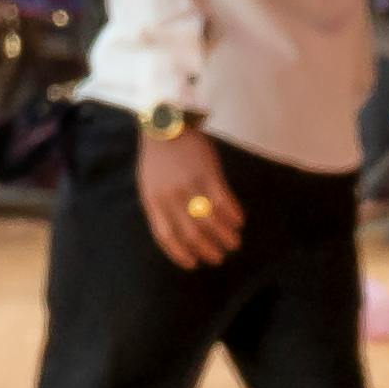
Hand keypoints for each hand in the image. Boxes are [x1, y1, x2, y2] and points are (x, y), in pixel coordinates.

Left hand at [142, 122, 237, 263]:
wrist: (165, 124)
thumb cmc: (158, 159)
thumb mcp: (149, 185)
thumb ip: (161, 210)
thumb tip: (179, 239)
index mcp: (153, 201)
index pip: (167, 237)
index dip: (181, 255)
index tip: (195, 263)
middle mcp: (170, 196)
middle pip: (192, 233)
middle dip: (209, 250)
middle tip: (220, 256)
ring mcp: (189, 184)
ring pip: (210, 221)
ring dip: (225, 236)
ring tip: (233, 242)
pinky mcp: (208, 173)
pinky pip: (224, 202)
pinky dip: (233, 215)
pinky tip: (239, 221)